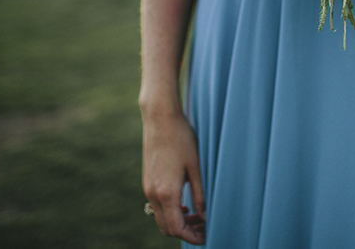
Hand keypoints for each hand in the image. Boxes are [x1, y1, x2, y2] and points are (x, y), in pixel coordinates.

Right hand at [142, 112, 205, 243]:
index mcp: (166, 193)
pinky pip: (157, 206)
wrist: (160, 119)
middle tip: (204, 227)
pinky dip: (170, 212)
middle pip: (166, 228)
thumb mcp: (196, 167)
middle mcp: (153, 194)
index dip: (192, 236)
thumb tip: (206, 216)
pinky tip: (185, 205)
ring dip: (178, 222)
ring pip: (160, 218)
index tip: (207, 236)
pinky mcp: (147, 181)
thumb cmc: (181, 139)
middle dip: (186, 232)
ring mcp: (147, 188)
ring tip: (198, 216)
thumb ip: (200, 195)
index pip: (176, 228)